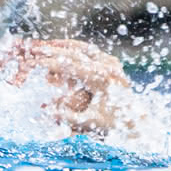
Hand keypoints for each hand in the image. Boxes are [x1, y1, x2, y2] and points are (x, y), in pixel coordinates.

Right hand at [1, 38, 129, 135]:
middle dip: (54, 50)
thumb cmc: (112, 125)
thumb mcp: (89, 123)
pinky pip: (92, 52)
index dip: (51, 63)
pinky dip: (77, 49)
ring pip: (84, 48)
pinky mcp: (113, 64)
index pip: (71, 65)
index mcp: (102, 79)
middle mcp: (108, 67)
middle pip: (76, 53)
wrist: (136, 122)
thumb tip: (44, 109)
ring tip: (47, 45)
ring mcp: (112, 63)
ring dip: (65, 46)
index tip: (34, 62)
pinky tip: (65, 49)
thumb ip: (67, 116)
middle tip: (35, 49)